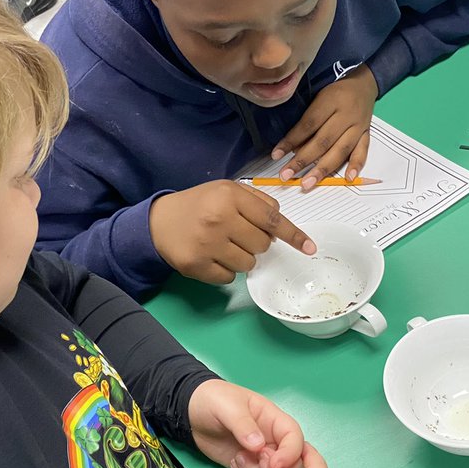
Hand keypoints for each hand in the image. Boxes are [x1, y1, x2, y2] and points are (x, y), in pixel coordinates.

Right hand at [149, 180, 315, 284]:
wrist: (158, 222)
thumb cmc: (198, 204)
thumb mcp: (226, 190)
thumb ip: (257, 201)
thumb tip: (280, 225)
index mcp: (229, 196)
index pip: (271, 219)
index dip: (293, 235)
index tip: (310, 248)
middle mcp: (219, 219)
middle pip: (262, 244)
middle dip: (256, 242)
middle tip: (237, 234)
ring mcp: (207, 244)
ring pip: (248, 263)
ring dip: (241, 258)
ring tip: (223, 245)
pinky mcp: (196, 266)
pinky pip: (229, 277)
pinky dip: (225, 270)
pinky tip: (211, 257)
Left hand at [187, 378, 304, 467]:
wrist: (190, 412)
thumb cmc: (212, 399)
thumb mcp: (228, 407)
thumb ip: (244, 424)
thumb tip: (258, 445)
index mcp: (273, 419)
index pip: (295, 437)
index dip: (290, 453)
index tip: (274, 464)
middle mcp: (271, 439)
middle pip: (291, 463)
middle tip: (253, 465)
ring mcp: (260, 455)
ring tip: (237, 460)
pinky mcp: (247, 467)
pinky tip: (233, 466)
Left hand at [271, 64, 377, 190]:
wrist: (363, 85)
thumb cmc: (335, 93)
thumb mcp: (318, 97)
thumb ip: (308, 120)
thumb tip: (293, 148)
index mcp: (330, 101)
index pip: (308, 124)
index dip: (291, 141)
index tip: (277, 155)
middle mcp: (345, 115)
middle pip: (322, 141)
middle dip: (302, 161)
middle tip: (287, 175)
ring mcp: (358, 126)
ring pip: (340, 151)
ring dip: (323, 169)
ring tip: (308, 183)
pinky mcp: (366, 134)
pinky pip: (362, 151)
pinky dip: (356, 166)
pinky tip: (348, 178)